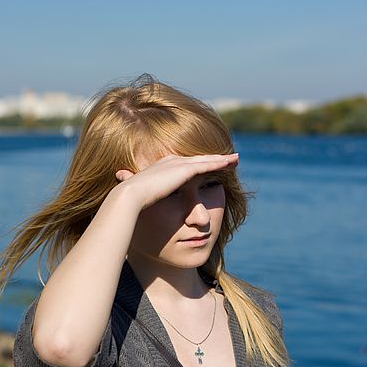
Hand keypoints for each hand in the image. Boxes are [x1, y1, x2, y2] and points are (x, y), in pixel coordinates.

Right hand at [114, 153, 238, 210]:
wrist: (130, 197)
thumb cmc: (134, 203)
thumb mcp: (147, 200)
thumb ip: (153, 200)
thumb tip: (152, 208)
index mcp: (163, 168)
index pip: (186, 165)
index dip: (200, 164)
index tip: (211, 165)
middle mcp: (171, 162)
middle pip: (199, 159)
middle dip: (215, 158)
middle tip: (230, 159)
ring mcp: (178, 164)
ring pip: (206, 160)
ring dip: (222, 159)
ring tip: (236, 160)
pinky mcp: (184, 170)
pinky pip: (207, 165)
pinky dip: (220, 163)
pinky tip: (231, 164)